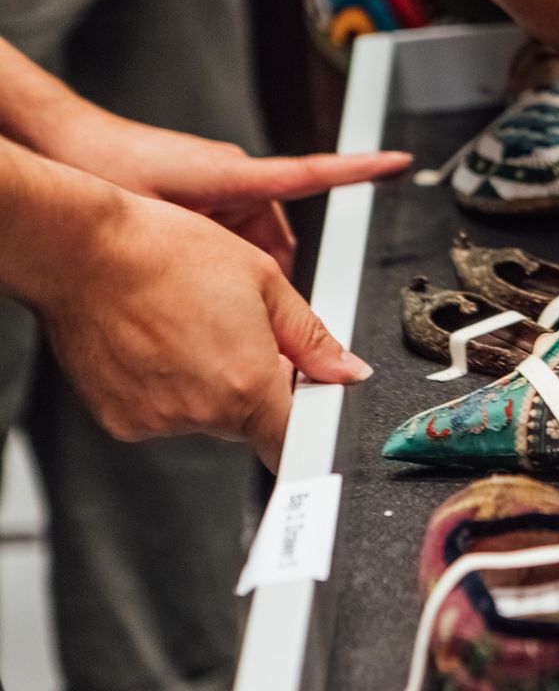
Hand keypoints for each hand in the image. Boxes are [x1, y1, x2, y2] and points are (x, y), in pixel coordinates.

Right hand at [27, 189, 374, 469]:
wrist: (80, 250)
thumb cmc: (166, 253)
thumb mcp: (264, 280)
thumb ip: (313, 339)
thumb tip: (346, 370)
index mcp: (246, 383)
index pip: (293, 440)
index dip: (304, 421)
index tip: (303, 401)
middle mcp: (200, 412)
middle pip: (251, 423)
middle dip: (254, 386)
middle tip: (233, 333)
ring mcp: (155, 421)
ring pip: (206, 416)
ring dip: (209, 386)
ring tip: (187, 328)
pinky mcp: (119, 421)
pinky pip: (162, 414)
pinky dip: (167, 389)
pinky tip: (157, 344)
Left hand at [40, 108, 410, 273]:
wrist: (60, 146)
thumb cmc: (108, 168)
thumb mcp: (171, 221)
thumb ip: (220, 251)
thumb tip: (261, 288)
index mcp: (239, 173)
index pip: (315, 171)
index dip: (360, 169)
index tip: (399, 162)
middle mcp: (237, 175)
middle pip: (277, 242)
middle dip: (267, 278)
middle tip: (248, 311)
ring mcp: (221, 184)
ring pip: (253, 246)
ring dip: (240, 271)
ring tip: (201, 289)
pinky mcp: (203, 192)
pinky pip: (233, 233)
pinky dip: (222, 258)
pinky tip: (195, 274)